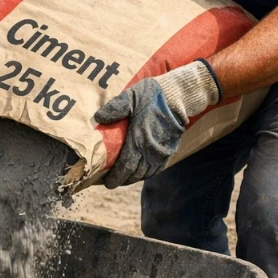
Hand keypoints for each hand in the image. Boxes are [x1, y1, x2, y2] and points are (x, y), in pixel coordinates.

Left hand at [95, 60, 220, 187]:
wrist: (179, 96)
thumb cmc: (152, 96)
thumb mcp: (130, 97)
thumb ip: (115, 108)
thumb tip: (99, 117)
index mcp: (138, 140)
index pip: (125, 167)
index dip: (115, 177)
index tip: (107, 182)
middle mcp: (151, 150)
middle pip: (134, 173)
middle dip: (122, 180)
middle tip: (111, 182)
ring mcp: (162, 152)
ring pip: (146, 173)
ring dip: (134, 178)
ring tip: (123, 179)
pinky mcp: (170, 150)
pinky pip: (157, 168)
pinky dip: (147, 173)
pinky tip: (140, 172)